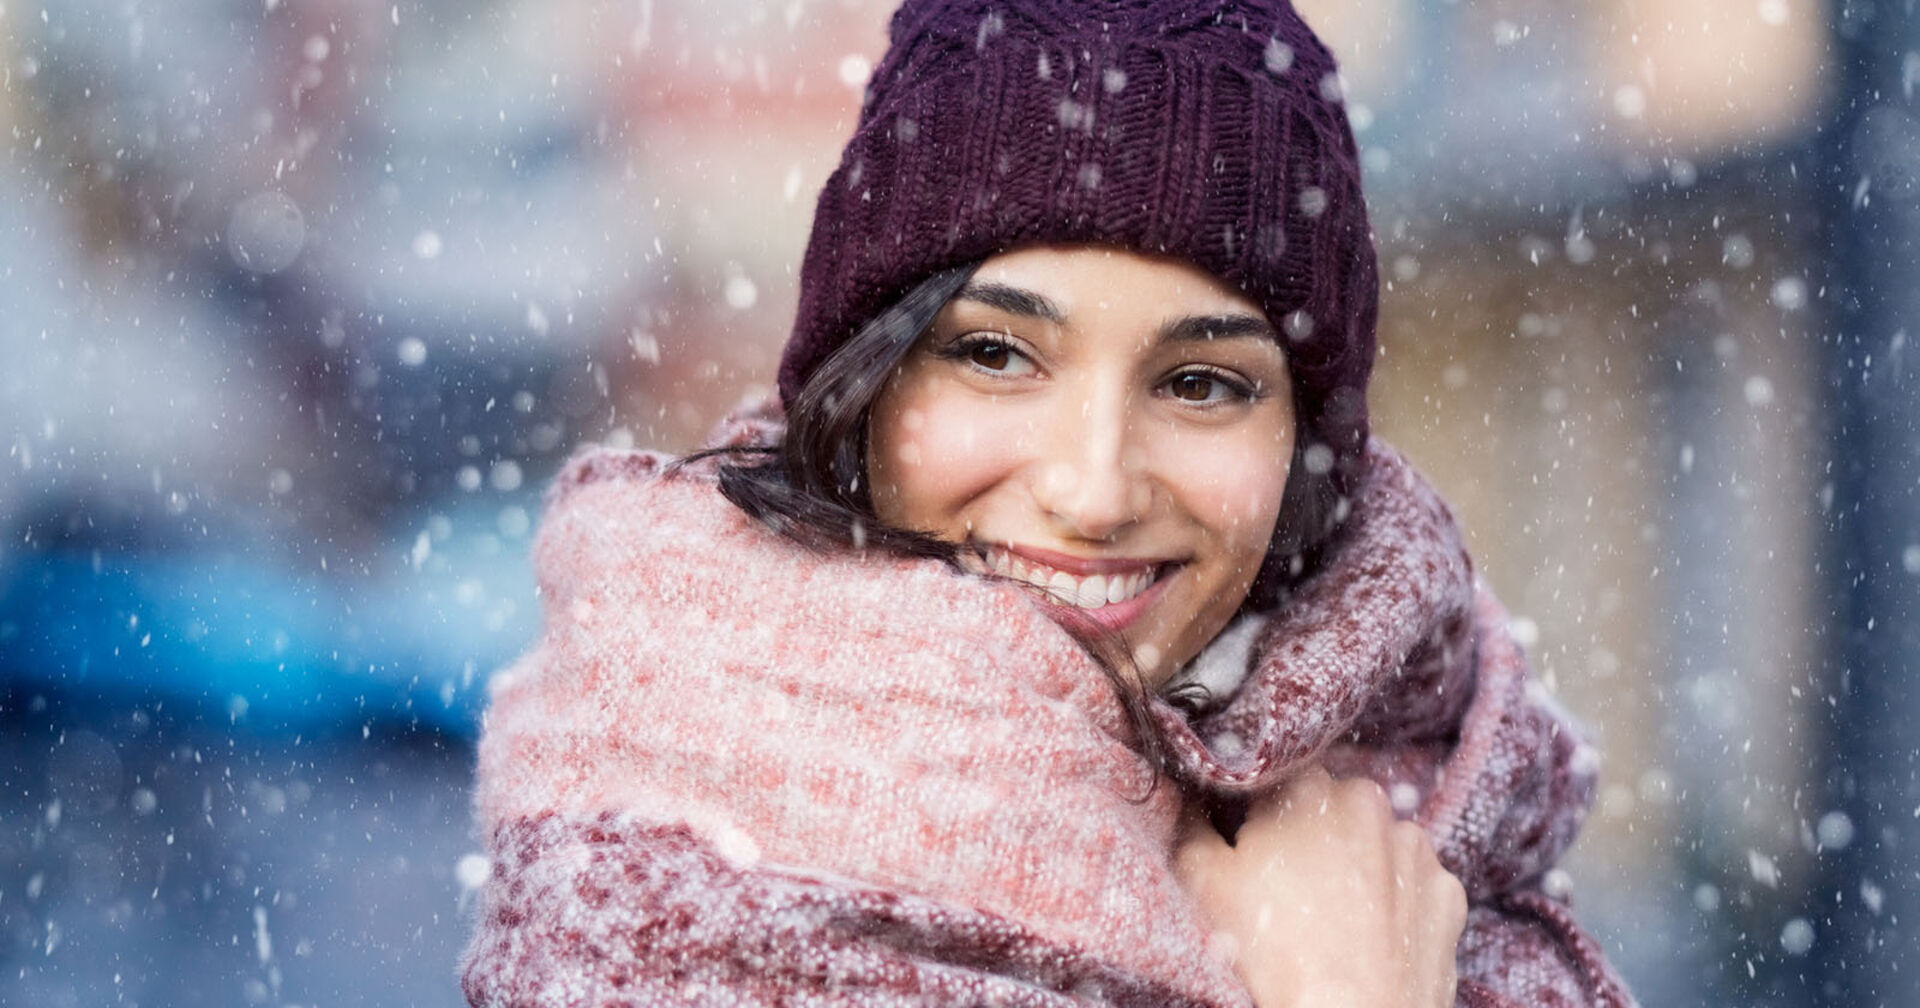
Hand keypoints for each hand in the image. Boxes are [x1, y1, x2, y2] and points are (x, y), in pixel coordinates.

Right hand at [1173, 765, 1466, 1007]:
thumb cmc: (1271, 950)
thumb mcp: (1203, 883)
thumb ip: (1191, 827)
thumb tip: (1189, 803)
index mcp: (1309, 787)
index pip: (1277, 780)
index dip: (1259, 814)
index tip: (1251, 850)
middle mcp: (1371, 803)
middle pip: (1331, 808)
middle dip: (1312, 837)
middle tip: (1289, 888)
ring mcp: (1418, 849)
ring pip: (1377, 844)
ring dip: (1358, 865)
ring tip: (1334, 919)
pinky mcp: (1449, 893)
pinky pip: (1415, 885)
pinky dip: (1397, 902)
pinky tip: (1372, 935)